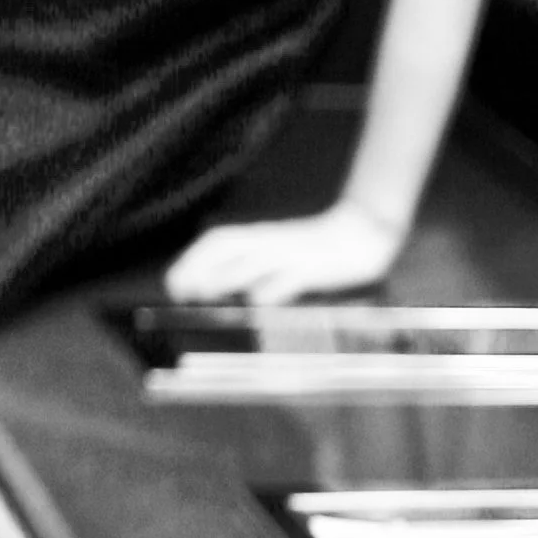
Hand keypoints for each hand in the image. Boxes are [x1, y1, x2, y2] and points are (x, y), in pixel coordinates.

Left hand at [163, 197, 403, 304]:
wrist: (364, 235)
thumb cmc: (316, 250)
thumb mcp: (280, 256)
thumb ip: (253, 269)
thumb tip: (220, 289)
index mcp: (262, 236)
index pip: (218, 240)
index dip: (192, 259)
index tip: (174, 284)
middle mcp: (271, 242)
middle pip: (226, 247)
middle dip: (198, 267)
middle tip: (180, 292)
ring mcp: (292, 254)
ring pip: (253, 261)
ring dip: (226, 277)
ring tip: (205, 293)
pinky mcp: (315, 269)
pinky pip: (291, 277)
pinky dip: (273, 288)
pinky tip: (258, 301)